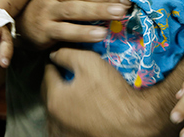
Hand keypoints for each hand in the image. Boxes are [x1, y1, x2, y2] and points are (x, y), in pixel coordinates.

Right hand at [17, 0, 129, 49]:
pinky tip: (102, 33)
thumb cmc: (50, 5)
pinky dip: (85, 32)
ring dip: (99, 10)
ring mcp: (47, 12)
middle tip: (125, 0)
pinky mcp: (46, 31)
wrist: (22, 27)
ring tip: (120, 13)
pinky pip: (67, 31)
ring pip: (74, 9)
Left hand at [43, 47, 163, 136]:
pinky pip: (66, 127)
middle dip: (56, 83)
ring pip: (56, 113)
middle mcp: (54, 121)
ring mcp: (64, 134)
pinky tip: (82, 111)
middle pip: (49, 95)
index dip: (55, 63)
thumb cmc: (112, 92)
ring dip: (61, 102)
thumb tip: (54, 54)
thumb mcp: (90, 63)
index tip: (61, 58)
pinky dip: (69, 117)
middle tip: (67, 74)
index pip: (47, 74)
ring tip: (76, 93)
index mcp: (55, 99)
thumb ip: (67, 54)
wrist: (136, 124)